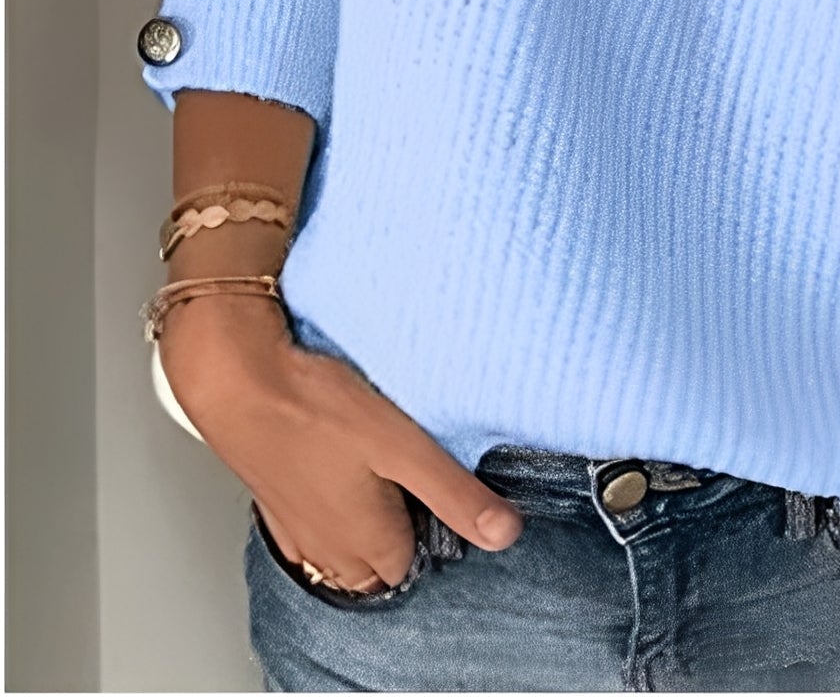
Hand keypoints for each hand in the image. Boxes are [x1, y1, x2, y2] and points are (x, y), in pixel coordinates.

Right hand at [158, 292, 522, 591]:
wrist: (237, 378)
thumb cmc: (314, 408)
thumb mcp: (403, 447)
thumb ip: (453, 493)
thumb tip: (503, 532)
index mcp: (366, 544)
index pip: (415, 561)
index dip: (434, 522)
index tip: (440, 479)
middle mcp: (329, 547)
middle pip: (378, 559)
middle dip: (399, 523)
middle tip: (409, 467)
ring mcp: (296, 526)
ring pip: (343, 541)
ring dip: (363, 511)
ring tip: (374, 459)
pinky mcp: (273, 498)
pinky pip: (312, 515)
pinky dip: (328, 496)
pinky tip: (333, 457)